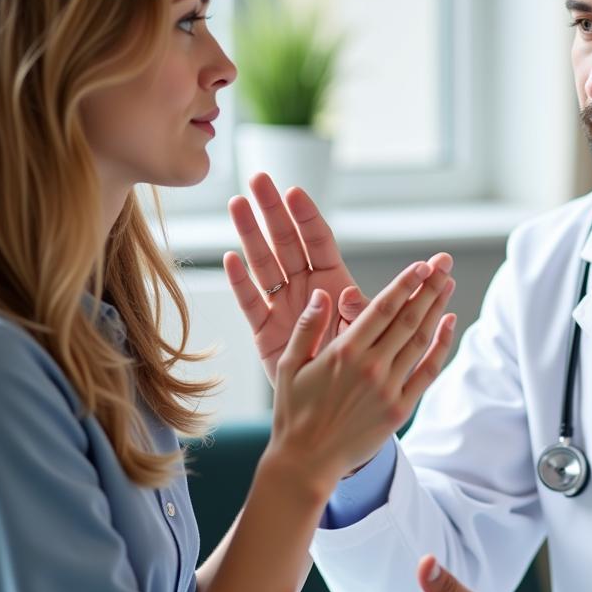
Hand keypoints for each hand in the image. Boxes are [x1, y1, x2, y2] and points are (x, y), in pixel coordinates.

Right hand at [224, 173, 453, 383]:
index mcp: (335, 282)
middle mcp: (307, 288)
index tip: (293, 192)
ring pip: (265, 265)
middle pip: (287, 243)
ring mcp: (284, 308)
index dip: (307, 217)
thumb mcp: (361, 336)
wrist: (335, 411)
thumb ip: (354, 312)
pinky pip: (252, 304)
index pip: (319, 242)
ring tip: (237, 204)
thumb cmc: (359, 368)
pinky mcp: (266, 333)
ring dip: (251, 235)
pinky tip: (230, 259)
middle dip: (273, 211)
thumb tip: (347, 294)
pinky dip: (241, 284)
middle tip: (258, 179)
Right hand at [268, 260, 456, 485]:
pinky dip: (441, 346)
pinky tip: (448, 324)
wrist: (306, 462)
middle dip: (429, 288)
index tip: (421, 265)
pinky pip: (427, 372)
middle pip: (409, 318)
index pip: (382, 308)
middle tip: (445, 264)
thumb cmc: (293, 412)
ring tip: (448, 285)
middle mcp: (371, 367)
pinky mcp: (400, 408)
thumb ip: (308, 327)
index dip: (405, 284)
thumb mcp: (290, 365)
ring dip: (438, 309)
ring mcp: (389, 388)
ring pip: (421, 340)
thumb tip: (323, 294)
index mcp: (344, 352)